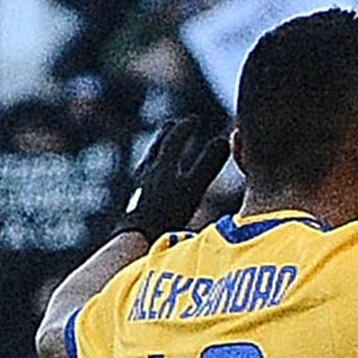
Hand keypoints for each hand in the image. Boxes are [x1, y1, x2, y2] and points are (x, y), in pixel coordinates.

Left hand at [115, 117, 229, 241]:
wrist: (134, 237)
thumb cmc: (165, 213)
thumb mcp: (193, 187)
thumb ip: (208, 164)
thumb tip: (224, 140)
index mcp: (162, 164)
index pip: (174, 137)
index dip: (186, 127)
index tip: (195, 120)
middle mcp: (147, 170)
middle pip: (157, 146)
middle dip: (168, 133)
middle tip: (174, 125)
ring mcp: (138, 185)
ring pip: (148, 161)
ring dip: (158, 151)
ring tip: (163, 151)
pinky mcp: (133, 201)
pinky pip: (143, 178)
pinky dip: (152, 171)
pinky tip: (153, 182)